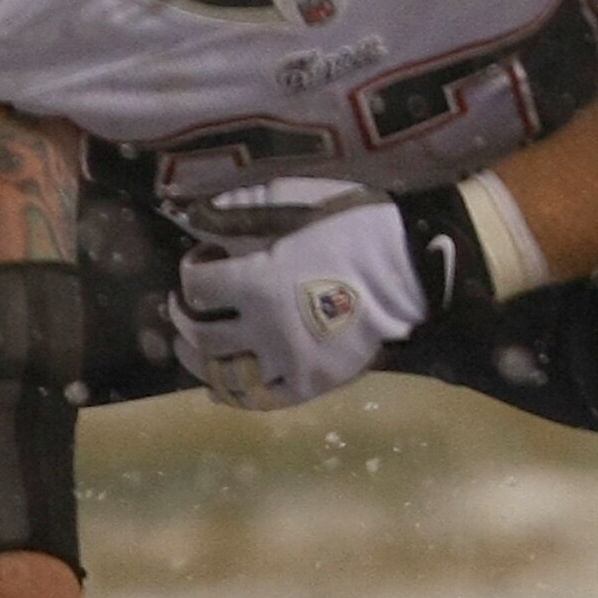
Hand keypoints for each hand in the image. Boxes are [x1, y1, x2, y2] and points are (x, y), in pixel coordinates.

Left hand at [169, 186, 431, 410]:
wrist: (414, 270)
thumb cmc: (358, 227)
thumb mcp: (301, 199)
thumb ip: (245, 207)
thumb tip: (194, 214)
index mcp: (257, 281)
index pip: (197, 284)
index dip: (193, 268)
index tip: (205, 258)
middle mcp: (261, 328)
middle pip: (200, 332)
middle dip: (183, 315)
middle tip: (184, 304)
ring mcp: (285, 361)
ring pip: (221, 372)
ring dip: (196, 359)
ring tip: (191, 346)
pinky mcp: (308, 382)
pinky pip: (259, 398)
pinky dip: (232, 393)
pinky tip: (220, 384)